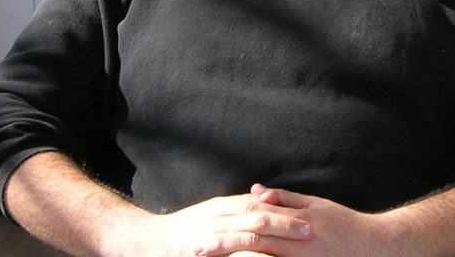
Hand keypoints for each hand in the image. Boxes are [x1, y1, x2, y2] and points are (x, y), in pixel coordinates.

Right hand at [100, 192, 314, 256]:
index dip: (284, 209)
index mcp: (222, 207)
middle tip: (311, 230)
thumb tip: (262, 205)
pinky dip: (250, 255)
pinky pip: (231, 250)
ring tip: (296, 244)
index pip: (259, 203)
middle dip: (287, 223)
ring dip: (275, 239)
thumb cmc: (180, 231)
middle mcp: (218, 216)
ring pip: (248, 233)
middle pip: (259, 215)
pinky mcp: (203, 249)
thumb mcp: (209, 216)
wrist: (143, 241)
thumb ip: (234, 211)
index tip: (308, 215)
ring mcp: (209, 234)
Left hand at [193, 185, 397, 256]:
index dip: (228, 225)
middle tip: (196, 251)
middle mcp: (295, 243)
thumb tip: (257, 191)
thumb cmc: (345, 226)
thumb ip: (285, 199)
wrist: (376, 249)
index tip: (203, 230)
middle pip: (252, 243)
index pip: (255, 220)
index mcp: (295, 222)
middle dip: (223, 247)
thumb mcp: (317, 205)